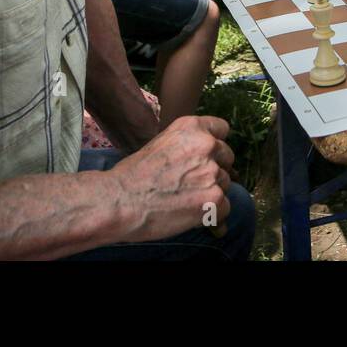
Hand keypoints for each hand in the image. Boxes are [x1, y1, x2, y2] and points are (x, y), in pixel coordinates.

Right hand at [109, 116, 235, 241]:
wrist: (120, 201)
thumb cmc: (132, 176)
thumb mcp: (160, 144)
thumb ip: (186, 146)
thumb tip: (205, 160)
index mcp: (192, 128)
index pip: (221, 129)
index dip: (215, 144)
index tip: (209, 156)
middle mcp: (207, 145)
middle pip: (227, 158)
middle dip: (215, 170)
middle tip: (193, 184)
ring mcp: (212, 172)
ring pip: (225, 184)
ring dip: (211, 193)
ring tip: (186, 203)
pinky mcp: (214, 199)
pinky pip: (225, 208)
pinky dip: (213, 216)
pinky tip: (196, 218)